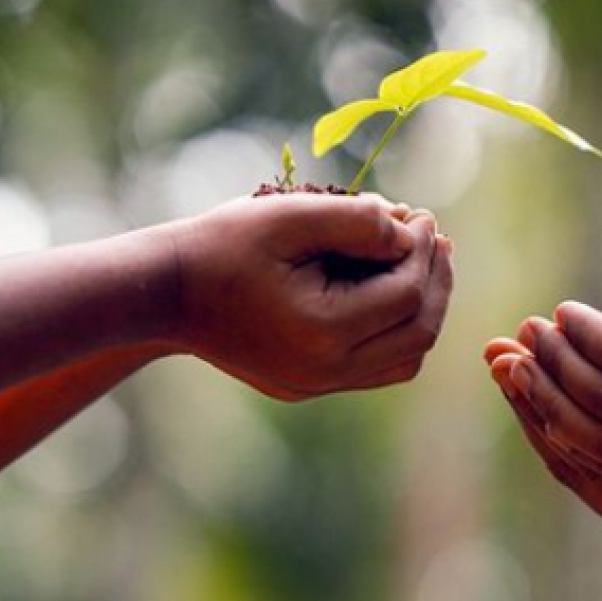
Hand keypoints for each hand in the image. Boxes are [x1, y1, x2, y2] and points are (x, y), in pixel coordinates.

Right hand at [172, 194, 452, 399]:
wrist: (165, 292)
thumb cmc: (223, 245)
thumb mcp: (290, 216)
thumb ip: (357, 219)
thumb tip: (410, 229)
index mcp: (323, 333)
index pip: (406, 294)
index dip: (423, 251)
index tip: (421, 214)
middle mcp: (326, 371)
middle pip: (417, 333)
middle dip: (435, 281)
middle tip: (436, 238)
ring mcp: (318, 385)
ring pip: (404, 359)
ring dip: (423, 310)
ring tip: (424, 262)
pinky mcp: (308, 386)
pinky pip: (376, 367)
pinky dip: (396, 331)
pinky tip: (393, 289)